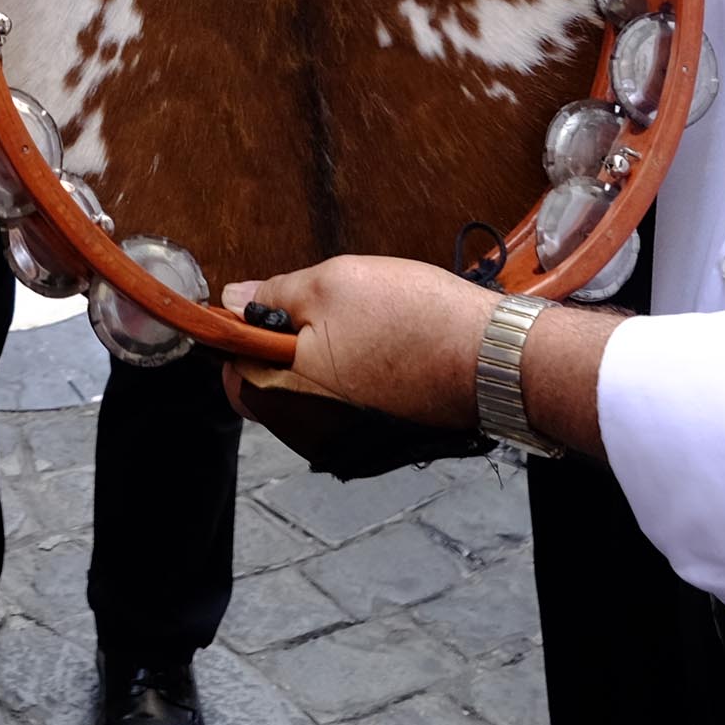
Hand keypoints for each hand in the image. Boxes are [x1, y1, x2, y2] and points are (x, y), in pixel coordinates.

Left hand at [216, 254, 497, 428]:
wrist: (493, 358)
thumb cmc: (413, 319)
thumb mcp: (330, 283)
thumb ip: (272, 294)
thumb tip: (232, 301)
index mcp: (284, 397)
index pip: (232, 370)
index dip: (241, 333)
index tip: (262, 306)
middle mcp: (309, 433)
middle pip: (269, 385)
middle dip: (281, 346)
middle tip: (316, 309)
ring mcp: (344, 441)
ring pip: (307, 393)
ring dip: (316, 359)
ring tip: (357, 325)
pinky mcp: (377, 439)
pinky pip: (343, 404)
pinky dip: (349, 377)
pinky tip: (380, 348)